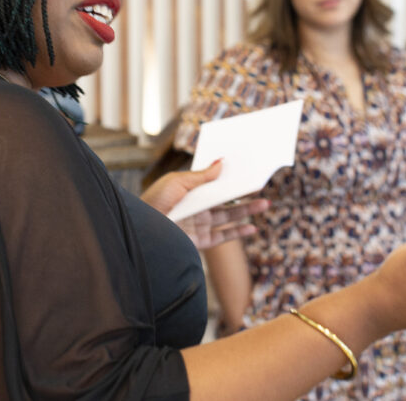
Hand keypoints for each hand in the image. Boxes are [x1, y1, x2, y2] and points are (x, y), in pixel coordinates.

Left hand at [140, 159, 269, 249]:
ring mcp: (199, 225)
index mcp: (191, 192)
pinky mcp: (199, 241)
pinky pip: (223, 237)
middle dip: (244, 195)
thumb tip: (221, 163)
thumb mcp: (177, 182)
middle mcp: (197, 208)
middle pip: (225, 201)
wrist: (141, 228)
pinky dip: (238, 232)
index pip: (214, 185)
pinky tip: (251, 227)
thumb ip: (201, 176)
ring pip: (228, 218)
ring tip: (264, 204)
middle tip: (261, 187)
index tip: (246, 171)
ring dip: (246, 211)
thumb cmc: (154, 201)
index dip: (230, 179)